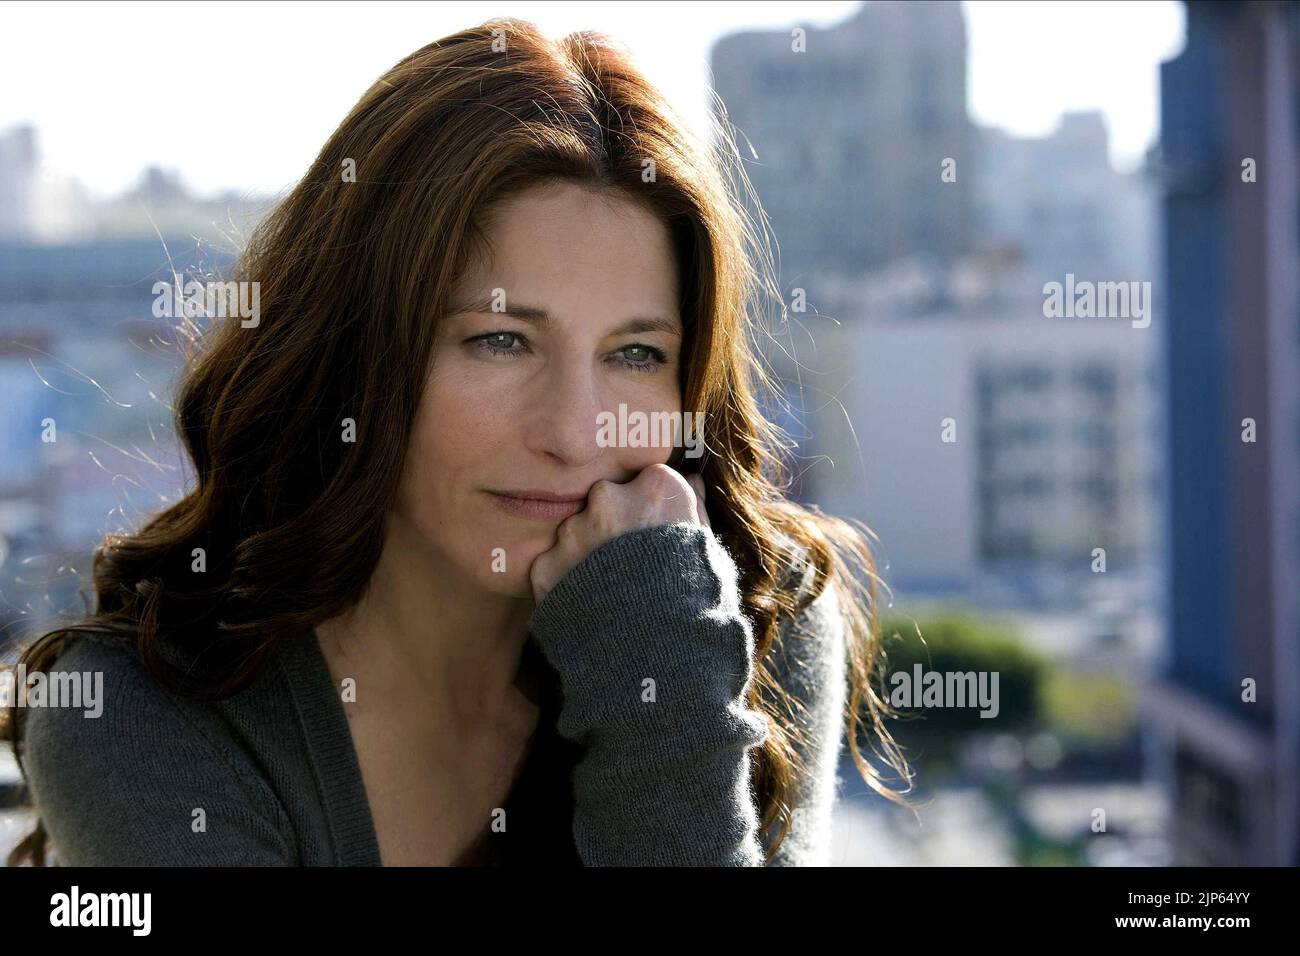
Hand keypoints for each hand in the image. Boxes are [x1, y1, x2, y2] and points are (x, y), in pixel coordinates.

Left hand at [529, 463, 710, 603]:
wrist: (657, 659)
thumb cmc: (697, 604)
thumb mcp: (709, 553)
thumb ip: (694, 510)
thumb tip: (692, 481)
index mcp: (656, 489)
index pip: (647, 479)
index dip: (651, 507)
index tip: (655, 531)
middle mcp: (609, 499)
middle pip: (606, 499)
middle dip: (612, 522)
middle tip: (628, 562)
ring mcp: (573, 533)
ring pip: (576, 531)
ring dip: (586, 551)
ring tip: (609, 590)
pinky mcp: (547, 566)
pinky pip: (554, 565)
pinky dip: (566, 581)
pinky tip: (588, 605)